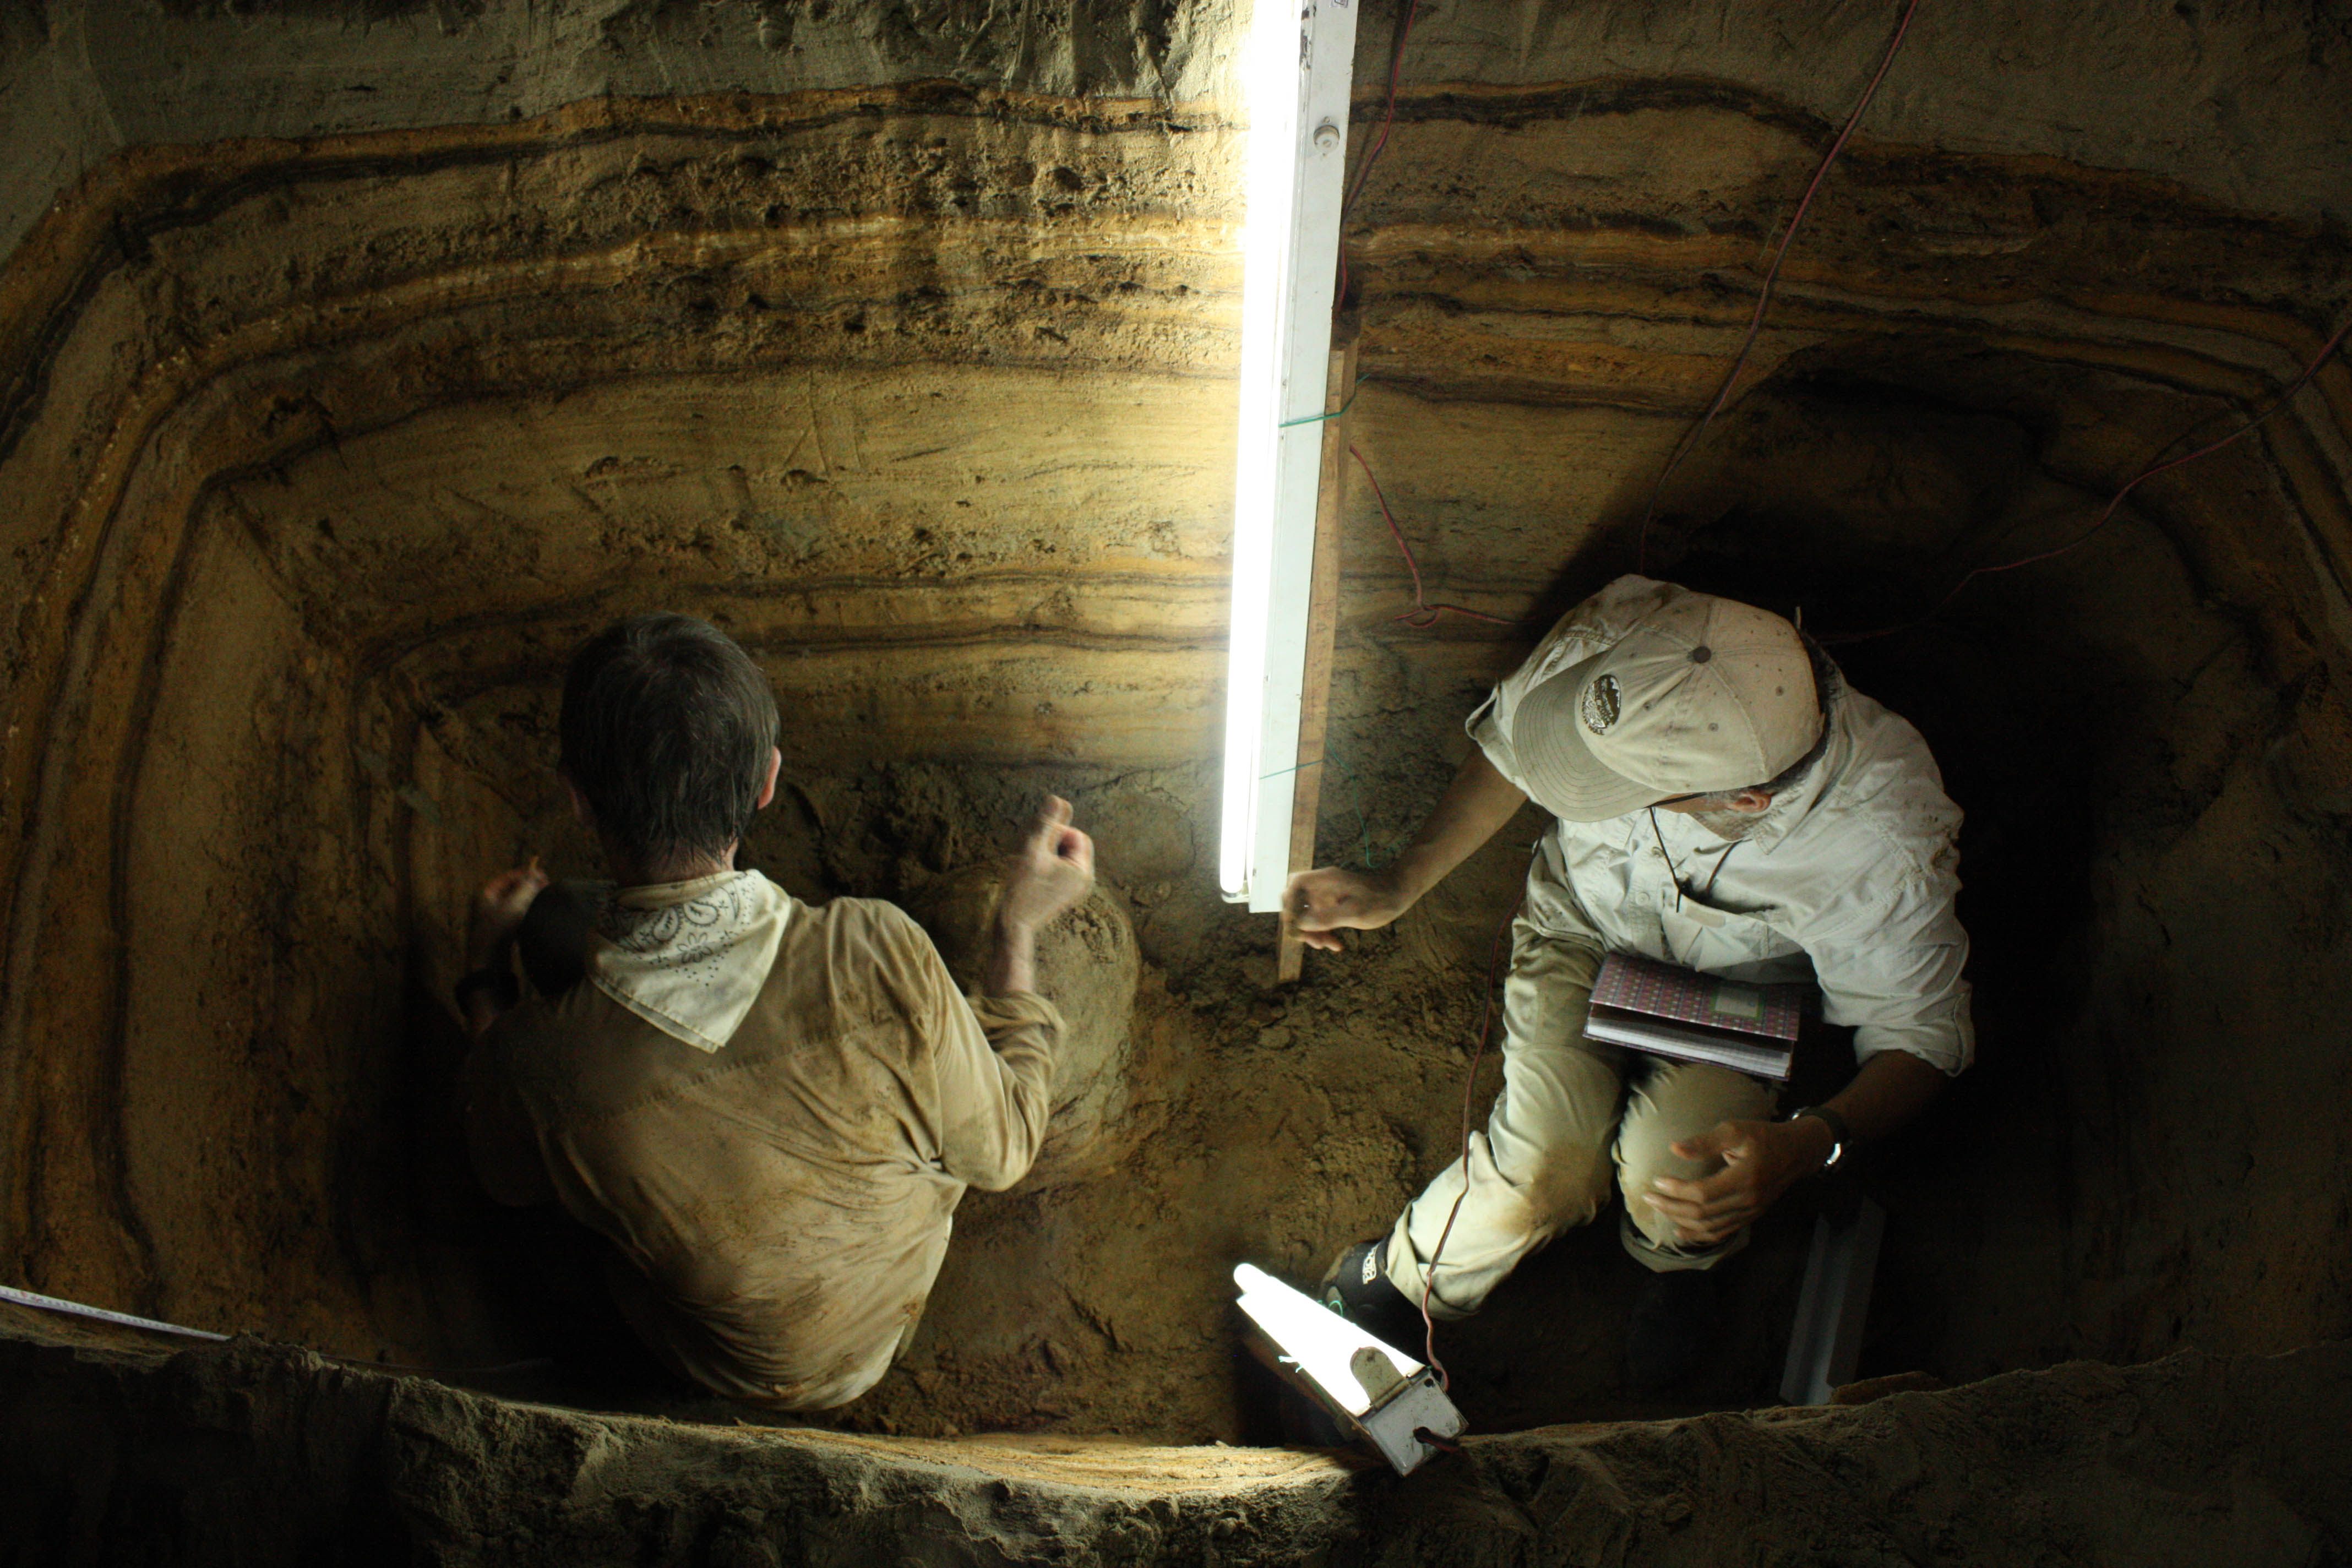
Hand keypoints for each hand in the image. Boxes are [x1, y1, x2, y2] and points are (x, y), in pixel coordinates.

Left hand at [467, 860, 548, 970]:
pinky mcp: (502, 929)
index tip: (542, 873)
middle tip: (546, 884)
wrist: (490, 962)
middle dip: (529, 885)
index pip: (507, 877)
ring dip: (530, 897)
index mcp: (486, 894)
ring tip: (545, 896)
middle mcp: (488, 903)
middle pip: (511, 888)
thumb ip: (525, 888)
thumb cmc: (498, 930)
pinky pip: (516, 913)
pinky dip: (527, 909)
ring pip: (515, 901)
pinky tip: (538, 910)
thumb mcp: (513, 905)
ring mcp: (495, 917)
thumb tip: (535, 875)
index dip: (524, 874)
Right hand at [997, 796, 1094, 934]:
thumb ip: (1047, 824)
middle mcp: (1086, 881)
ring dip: (1049, 853)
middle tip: (1033, 856)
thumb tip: (1057, 798)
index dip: (1056, 832)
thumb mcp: (1033, 851)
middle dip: (1054, 842)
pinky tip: (1033, 875)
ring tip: (1032, 867)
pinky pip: (1062, 868)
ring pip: (1065, 855)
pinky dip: (1048, 865)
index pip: (1077, 835)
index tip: (1037, 846)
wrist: (1014, 924)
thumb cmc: (1022, 888)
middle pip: (1074, 844)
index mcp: (1083, 871)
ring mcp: (1077, 889)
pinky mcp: (1067, 893)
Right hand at [1283, 866, 1408, 951]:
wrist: (1398, 894)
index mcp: (1326, 879)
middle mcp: (1322, 884)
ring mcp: (1326, 894)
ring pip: (1307, 912)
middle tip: (1312, 941)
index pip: (1295, 884)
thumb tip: (1301, 923)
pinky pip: (1319, 918)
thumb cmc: (1380, 901)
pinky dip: (1323, 931)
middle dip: (1299, 922)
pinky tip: (1335, 944)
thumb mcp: (1355, 913)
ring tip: (1327, 946)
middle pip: (1296, 899)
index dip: (1289, 904)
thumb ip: (1327, 917)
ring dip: (1312, 931)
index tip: (1296, 926)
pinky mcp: (1332, 904)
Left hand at [1644, 1116, 1834, 1245]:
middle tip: (1648, 1198)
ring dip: (1681, 1221)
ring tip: (1660, 1210)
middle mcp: (1748, 1201)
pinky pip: (1721, 1232)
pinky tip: (1681, 1231)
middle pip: (1702, 1214)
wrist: (1796, 1153)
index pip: (1703, 1193)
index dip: (1676, 1190)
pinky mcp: (1750, 1216)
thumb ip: (1705, 1142)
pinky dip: (1699, 1235)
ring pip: (1710, 1228)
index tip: (1657, 1181)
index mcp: (1745, 1178)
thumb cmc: (1763, 1137)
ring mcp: (1750, 1212)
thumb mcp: (1736, 1130)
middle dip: (1671, 1208)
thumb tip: (1674, 1148)